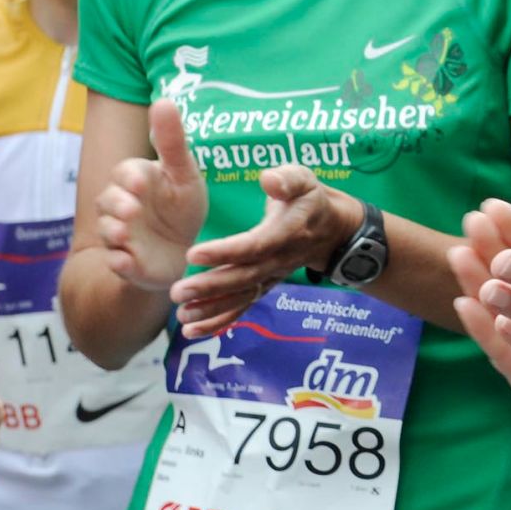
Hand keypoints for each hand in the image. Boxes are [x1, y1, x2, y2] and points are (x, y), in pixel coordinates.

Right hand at [94, 99, 207, 293]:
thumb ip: (172, 141)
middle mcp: (123, 207)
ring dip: (113, 232)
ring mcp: (122, 236)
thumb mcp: (183, 173)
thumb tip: (163, 99)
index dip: (129, 177)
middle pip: (107, 202)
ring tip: (124, 234)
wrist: (183, 250)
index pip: (124, 173)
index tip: (141, 181)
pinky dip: (120, 264)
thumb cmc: (181, 205)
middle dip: (117, 205)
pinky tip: (126, 262)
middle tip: (132, 209)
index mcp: (137, 181)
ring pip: (107, 231)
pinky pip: (117, 264)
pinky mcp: (127, 263)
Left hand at [171, 168, 361, 337]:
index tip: (193, 254)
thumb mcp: (304, 179)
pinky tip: (193, 331)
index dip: (225, 252)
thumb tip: (268, 179)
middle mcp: (279, 259)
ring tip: (181, 316)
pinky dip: (219, 322)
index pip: (254, 245)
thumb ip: (287, 179)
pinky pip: (243, 307)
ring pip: (241, 297)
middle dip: (210, 287)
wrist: (332, 230)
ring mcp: (272, 276)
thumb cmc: (310, 199)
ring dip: (211, 309)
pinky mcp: (265, 286)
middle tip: (178, 292)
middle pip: (243, 277)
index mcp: (286, 232)